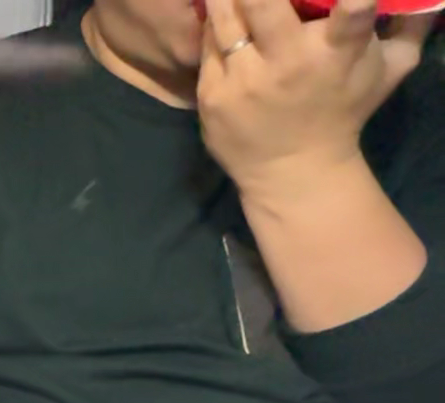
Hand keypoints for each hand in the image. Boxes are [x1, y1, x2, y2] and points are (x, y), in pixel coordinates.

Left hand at [198, 0, 436, 197]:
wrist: (294, 171)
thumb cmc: (344, 110)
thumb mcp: (388, 71)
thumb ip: (409, 27)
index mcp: (337, 55)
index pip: (350, 17)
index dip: (354, 1)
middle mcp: (288, 65)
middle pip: (264, 4)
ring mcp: (245, 81)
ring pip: (226, 17)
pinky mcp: (214, 95)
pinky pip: (208, 44)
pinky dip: (213, 23)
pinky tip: (221, 12)